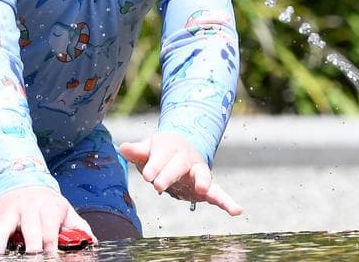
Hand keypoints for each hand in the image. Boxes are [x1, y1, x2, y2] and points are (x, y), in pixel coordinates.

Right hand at [0, 186, 94, 255]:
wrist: (22, 182)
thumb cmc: (47, 204)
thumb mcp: (65, 211)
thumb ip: (79, 228)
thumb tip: (94, 243)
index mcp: (46, 208)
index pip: (49, 228)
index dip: (50, 243)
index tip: (50, 255)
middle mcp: (25, 210)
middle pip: (27, 229)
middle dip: (29, 245)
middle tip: (29, 258)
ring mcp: (6, 214)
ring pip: (0, 230)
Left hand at [118, 132, 242, 215]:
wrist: (180, 147)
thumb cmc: (159, 151)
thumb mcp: (148, 149)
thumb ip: (137, 151)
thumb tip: (122, 147)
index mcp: (170, 147)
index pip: (161, 157)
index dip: (154, 166)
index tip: (146, 177)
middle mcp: (187, 158)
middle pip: (178, 166)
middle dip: (168, 174)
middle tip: (158, 186)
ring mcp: (198, 171)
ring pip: (204, 175)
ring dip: (203, 182)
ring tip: (204, 189)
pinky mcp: (207, 185)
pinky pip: (218, 193)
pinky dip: (227, 202)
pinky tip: (236, 211)